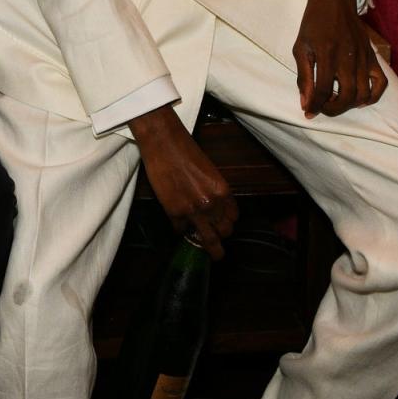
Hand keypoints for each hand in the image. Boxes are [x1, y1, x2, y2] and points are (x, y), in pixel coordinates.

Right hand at [129, 104, 237, 259]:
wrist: (164, 144)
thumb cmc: (186, 152)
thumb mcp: (210, 173)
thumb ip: (214, 192)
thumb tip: (214, 207)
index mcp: (223, 191)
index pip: (233, 217)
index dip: (228, 223)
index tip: (223, 226)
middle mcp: (211, 204)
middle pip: (223, 232)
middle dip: (220, 237)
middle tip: (216, 240)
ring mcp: (193, 210)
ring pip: (207, 239)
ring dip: (209, 248)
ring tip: (213, 255)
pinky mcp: (174, 212)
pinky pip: (181, 230)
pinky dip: (181, 230)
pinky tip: (180, 227)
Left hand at [292, 0, 386, 118]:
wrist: (334, 2)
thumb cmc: (313, 25)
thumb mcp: (300, 48)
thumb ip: (303, 77)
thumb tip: (306, 103)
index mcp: (326, 54)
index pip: (323, 90)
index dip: (316, 106)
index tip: (309, 112)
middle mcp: (347, 57)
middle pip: (347, 96)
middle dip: (333, 108)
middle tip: (323, 107)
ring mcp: (363, 58)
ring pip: (363, 94)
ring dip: (349, 104)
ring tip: (337, 100)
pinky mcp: (372, 57)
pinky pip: (381, 83)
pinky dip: (372, 96)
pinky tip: (358, 97)